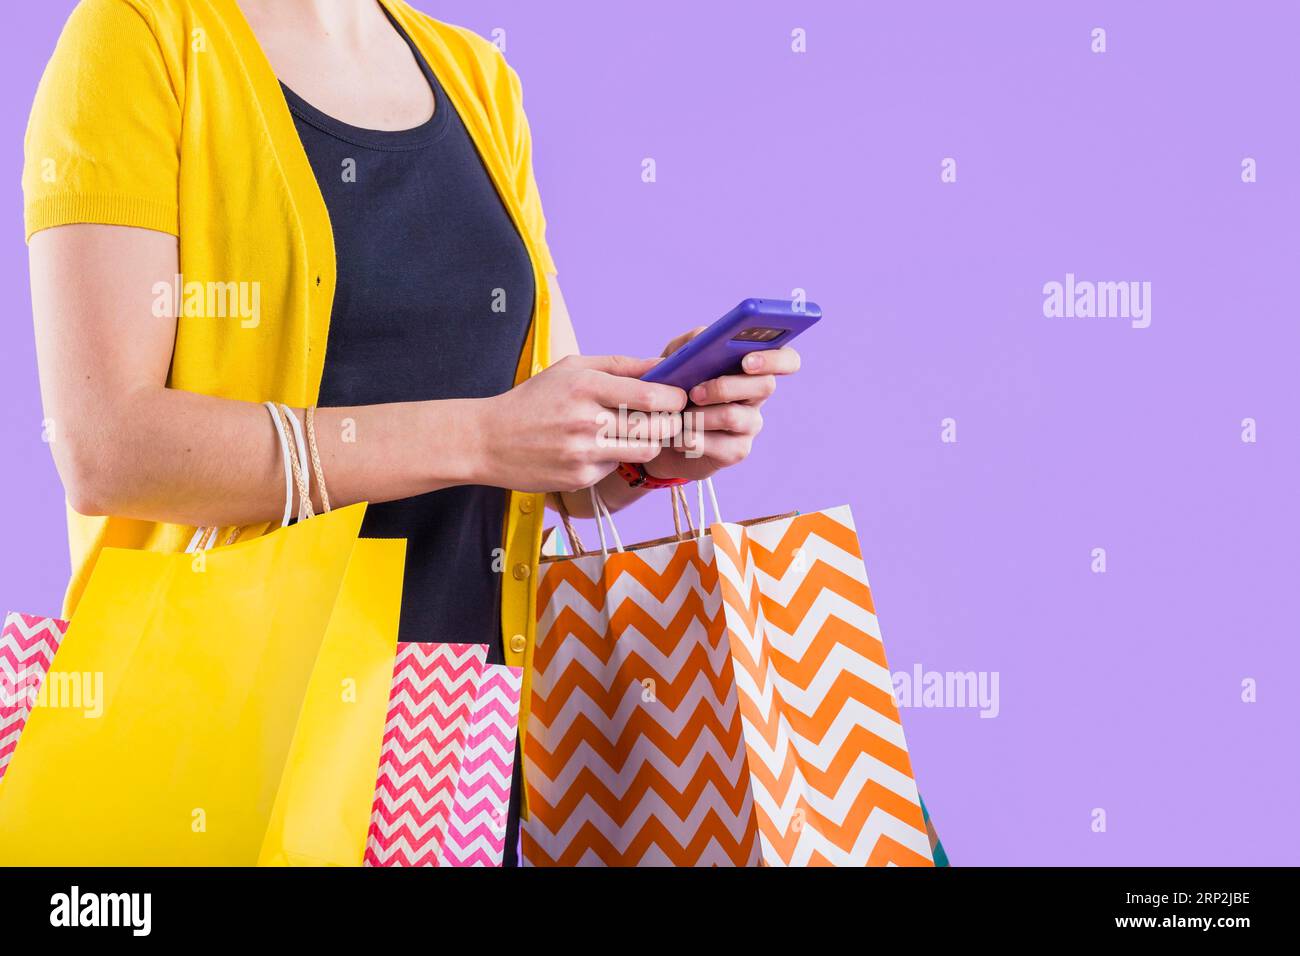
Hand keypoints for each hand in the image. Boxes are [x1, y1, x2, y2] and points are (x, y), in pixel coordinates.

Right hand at [475, 354, 686, 491]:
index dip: (675, 398)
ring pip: (646, 451)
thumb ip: (620, 365)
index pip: (651, 395)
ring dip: (650, 441)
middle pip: (657, 426)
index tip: (678, 397)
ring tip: (637, 431)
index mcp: (585, 386)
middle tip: (667, 417)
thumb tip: (664, 364)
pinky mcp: (580, 478)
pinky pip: (617, 466)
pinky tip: (597, 448)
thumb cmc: (533, 399)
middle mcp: (586, 421)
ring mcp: (584, 453)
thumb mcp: (571, 368)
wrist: (488, 440)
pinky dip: (616, 457)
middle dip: (670, 421)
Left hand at [645, 328, 802, 481]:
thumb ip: (689, 344)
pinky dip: (692, 438)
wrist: (659, 431)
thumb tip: (703, 338)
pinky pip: (719, 444)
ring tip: (680, 414)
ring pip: (734, 416)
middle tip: (696, 392)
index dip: (776, 359)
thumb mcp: (675, 358)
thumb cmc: (674, 387)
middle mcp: (757, 394)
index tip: (747, 362)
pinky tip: (678, 436)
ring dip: (701, 415)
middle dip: (726, 387)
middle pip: (765, 386)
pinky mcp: (736, 450)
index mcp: (751, 367)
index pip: (786, 359)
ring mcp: (750, 424)